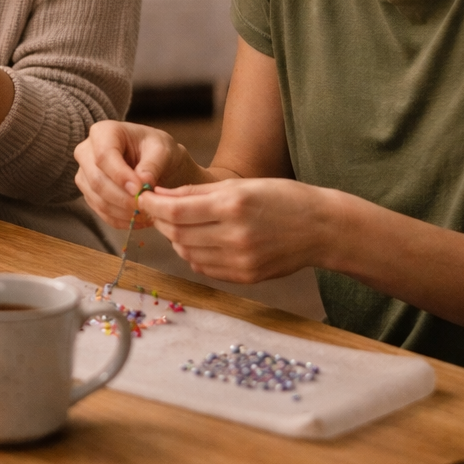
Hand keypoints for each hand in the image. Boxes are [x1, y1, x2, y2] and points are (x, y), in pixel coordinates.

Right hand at [74, 121, 202, 229]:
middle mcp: (86, 152)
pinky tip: (139, 219)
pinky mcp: (89, 194)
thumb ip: (153, 164)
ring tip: (146, 213)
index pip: (104, 156)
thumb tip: (143, 183)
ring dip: (123, 211)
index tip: (140, 189)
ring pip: (97, 199)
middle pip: (97, 181)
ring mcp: (85, 174)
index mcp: (103, 132)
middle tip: (146, 206)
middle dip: (123, 198)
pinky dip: (120, 219)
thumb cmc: (156, 149)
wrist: (153, 161)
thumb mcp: (162, 149)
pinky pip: (100, 211)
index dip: (120, 175)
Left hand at [140, 177, 332, 281]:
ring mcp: (240, 261)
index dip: (152, 205)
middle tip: (158, 209)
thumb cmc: (283, 198)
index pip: (176, 210)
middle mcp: (234, 237)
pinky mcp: (245, 278)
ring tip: (181, 224)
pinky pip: (204, 267)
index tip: (142, 197)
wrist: (322, 229)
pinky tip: (200, 240)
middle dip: (162, 221)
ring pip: (187, 253)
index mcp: (232, 207)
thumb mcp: (242, 185)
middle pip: (178, 234)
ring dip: (177, 238)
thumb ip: (199, 191)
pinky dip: (194, 254)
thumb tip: (161, 194)